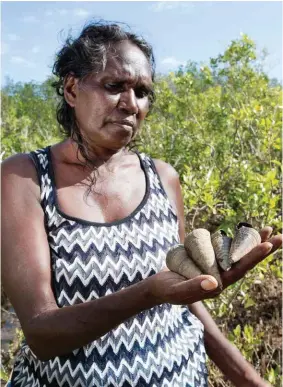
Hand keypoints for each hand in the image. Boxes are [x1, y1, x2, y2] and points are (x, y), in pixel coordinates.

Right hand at [149, 227, 281, 304]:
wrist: (158, 287)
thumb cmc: (167, 290)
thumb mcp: (177, 291)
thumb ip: (194, 288)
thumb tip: (215, 284)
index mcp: (217, 286)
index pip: (239, 270)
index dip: (253, 257)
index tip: (267, 245)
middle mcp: (219, 275)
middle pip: (243, 259)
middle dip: (259, 246)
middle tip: (276, 234)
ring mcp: (213, 265)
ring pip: (231, 249)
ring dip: (245, 241)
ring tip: (263, 231)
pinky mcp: (206, 257)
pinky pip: (218, 245)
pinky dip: (228, 239)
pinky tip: (236, 234)